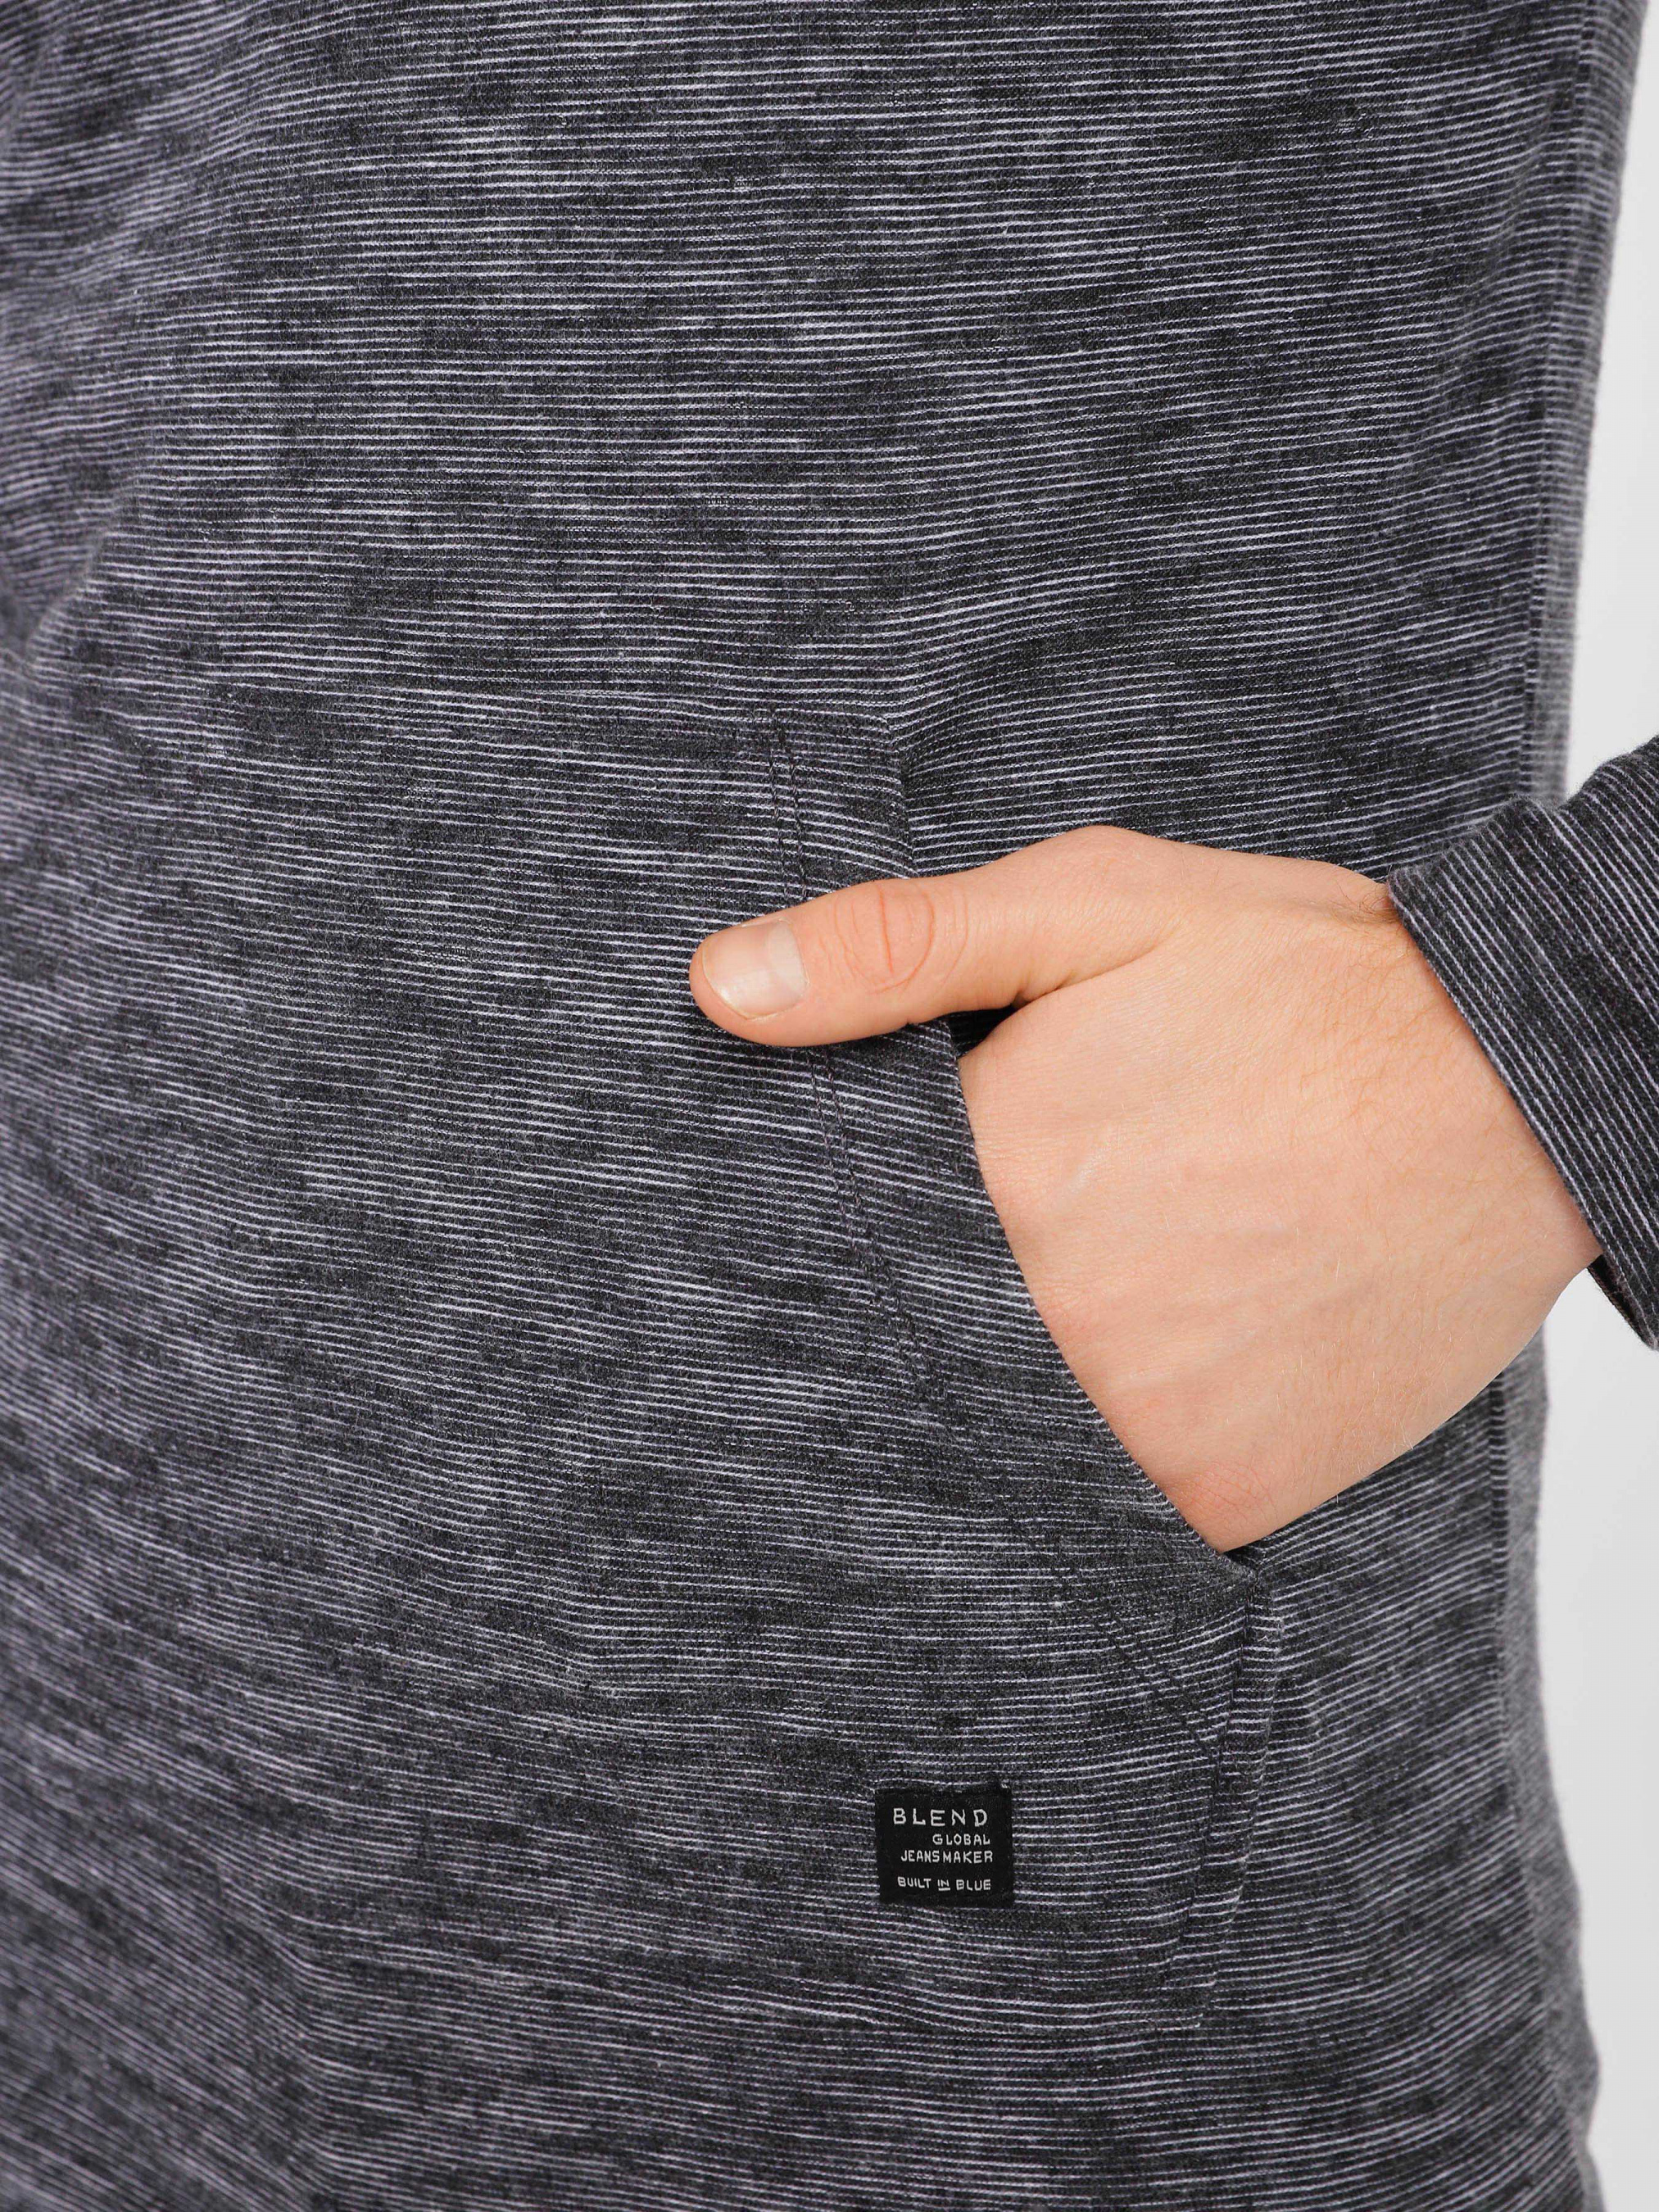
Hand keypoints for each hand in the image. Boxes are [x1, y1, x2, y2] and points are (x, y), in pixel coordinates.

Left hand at [688, 827, 1598, 1548]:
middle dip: (911, 1302)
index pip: (830, 1238)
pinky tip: (1139, 1361)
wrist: (1528, 1091)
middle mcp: (1051, 1328)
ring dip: (1002, 1382)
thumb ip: (897, 947)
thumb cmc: (1310, 984)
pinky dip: (1094, 1448)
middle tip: (1012, 1238)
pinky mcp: (1223, 1499)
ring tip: (1086, 1293)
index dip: (828, 1223)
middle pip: (902, 1346)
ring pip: (992, 1435)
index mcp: (996, 1180)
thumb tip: (718, 987)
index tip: (854, 1208)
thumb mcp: (1097, 903)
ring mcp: (1139, 1430)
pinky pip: (1101, 1502)